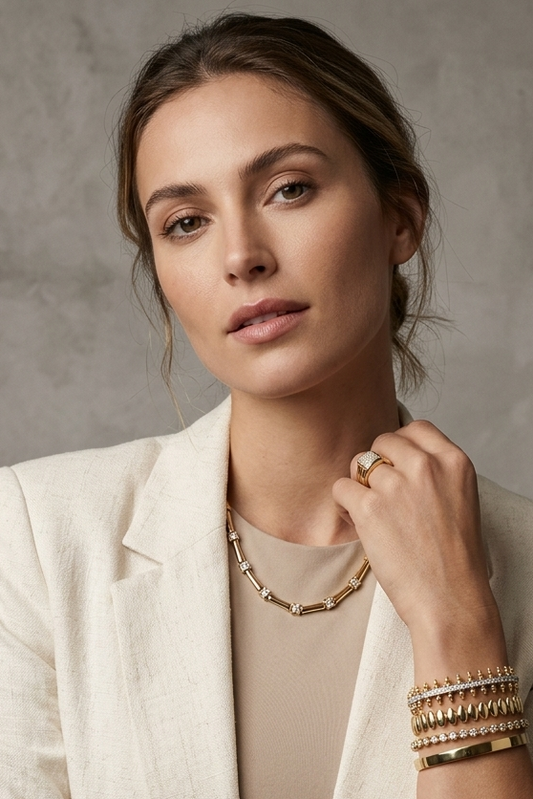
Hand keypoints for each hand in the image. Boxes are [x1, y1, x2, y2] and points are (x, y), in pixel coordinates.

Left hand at [332, 420, 498, 634]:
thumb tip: (396, 457)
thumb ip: (434, 472)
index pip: (415, 428)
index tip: (398, 468)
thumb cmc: (454, 558)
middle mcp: (426, 466)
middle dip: (378, 465)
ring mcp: (396, 485)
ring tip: (372, 514)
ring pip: (358, 463)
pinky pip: (341, 487)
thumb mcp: (459, 499)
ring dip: (360, 486)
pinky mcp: (370, 508)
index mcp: (454, 461)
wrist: (451, 601)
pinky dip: (344, 505)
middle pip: (382, 441)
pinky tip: (359, 523)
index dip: (400, 447)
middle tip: (383, 496)